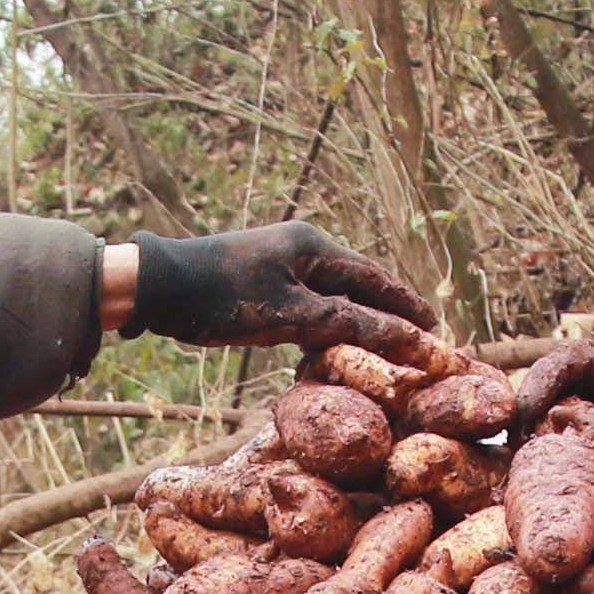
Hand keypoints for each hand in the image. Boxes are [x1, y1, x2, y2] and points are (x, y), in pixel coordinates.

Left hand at [124, 224, 446, 367]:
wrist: (159, 287)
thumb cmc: (223, 297)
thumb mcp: (289, 315)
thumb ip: (345, 324)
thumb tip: (400, 336)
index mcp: (314, 247)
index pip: (375, 279)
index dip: (406, 305)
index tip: (434, 326)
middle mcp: (303, 249)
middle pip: (359, 284)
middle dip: (388, 312)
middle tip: (419, 337)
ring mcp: (282, 264)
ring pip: (333, 295)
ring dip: (357, 320)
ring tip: (384, 346)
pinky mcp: (263, 283)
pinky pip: (309, 303)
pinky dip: (326, 324)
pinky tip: (331, 346)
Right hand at [513, 341, 593, 481]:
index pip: (569, 360)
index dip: (538, 383)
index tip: (521, 418)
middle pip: (550, 390)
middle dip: (526, 419)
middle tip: (512, 459)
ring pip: (556, 420)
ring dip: (538, 447)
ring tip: (523, 482)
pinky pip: (573, 448)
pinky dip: (559, 467)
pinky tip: (549, 496)